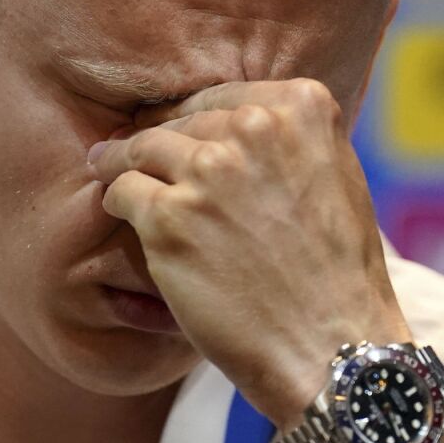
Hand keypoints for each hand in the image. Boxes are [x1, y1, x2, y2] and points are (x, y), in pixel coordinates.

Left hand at [89, 78, 411, 429]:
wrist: (332, 346)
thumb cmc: (337, 274)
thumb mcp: (337, 177)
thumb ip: (290, 140)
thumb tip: (236, 121)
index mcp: (302, 108)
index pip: (224, 97)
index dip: (194, 117)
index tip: (176, 130)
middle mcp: (254, 128)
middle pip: (181, 121)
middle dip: (159, 141)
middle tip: (132, 153)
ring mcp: (208, 172)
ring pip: (141, 148)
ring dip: (121, 162)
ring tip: (106, 169)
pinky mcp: (168, 217)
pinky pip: (121, 190)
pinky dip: (116, 200)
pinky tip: (119, 212)